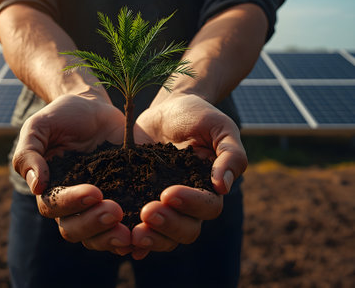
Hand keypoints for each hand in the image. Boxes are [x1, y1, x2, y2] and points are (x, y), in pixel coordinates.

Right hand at [12, 94, 131, 254]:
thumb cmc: (63, 116)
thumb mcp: (39, 127)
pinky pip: (126, 225)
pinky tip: (146, 237)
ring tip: (131, 232)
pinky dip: (134, 238)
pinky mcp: (124, 198)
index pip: (54, 206)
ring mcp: (100, 204)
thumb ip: (28, 154)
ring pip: (99, 235)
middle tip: (115, 212)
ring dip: (112, 237)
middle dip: (95, 225)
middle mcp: (73, 204)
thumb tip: (36, 186)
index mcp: (52, 189)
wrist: (94, 107)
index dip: (72, 204)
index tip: (94, 192)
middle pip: (75, 229)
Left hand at [131, 93, 247, 258]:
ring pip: (164, 235)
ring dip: (151, 238)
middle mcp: (188, 203)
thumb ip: (230, 154)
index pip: (208, 207)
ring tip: (133, 232)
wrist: (167, 109)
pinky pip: (140, 228)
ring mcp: (164, 205)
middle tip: (147, 212)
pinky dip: (135, 241)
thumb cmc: (197, 116)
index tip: (169, 193)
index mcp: (209, 188)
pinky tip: (124, 244)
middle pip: (186, 230)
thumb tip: (223, 187)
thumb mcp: (220, 127)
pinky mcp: (141, 200)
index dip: (191, 205)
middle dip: (168, 225)